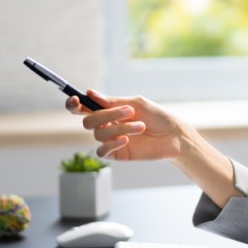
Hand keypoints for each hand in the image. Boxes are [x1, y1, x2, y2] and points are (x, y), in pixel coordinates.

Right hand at [65, 91, 183, 161]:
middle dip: (107, 115)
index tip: (76, 100)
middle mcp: (106, 125)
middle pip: (88, 121)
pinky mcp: (116, 154)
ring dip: (120, 127)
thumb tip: (90, 93)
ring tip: (140, 126)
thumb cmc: (156, 116)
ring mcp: (110, 140)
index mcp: (108, 110)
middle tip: (129, 111)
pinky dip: (112, 143)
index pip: (83, 107)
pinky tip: (126, 139)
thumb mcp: (136, 103)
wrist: (172, 135)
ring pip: (99, 134)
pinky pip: (102, 150)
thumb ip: (113, 101)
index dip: (74, 104)